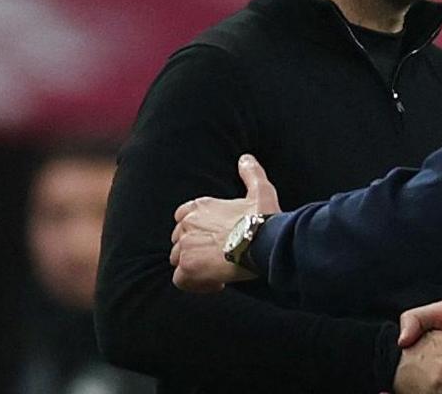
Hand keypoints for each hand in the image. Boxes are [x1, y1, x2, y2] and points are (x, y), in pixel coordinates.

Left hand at [170, 154, 280, 292]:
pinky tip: (216, 283)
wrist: (263, 242)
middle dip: (194, 249)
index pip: (182, 217)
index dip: (195, 230)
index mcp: (199, 206)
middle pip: (179, 241)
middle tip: (217, 257)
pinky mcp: (188, 268)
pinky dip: (195, 283)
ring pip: (178, 260)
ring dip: (195, 267)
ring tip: (216, 272)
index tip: (214, 238)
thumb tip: (246, 158)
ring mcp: (185, 247)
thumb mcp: (260, 191)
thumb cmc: (263, 217)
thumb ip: (251, 174)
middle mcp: (187, 225)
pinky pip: (181, 280)